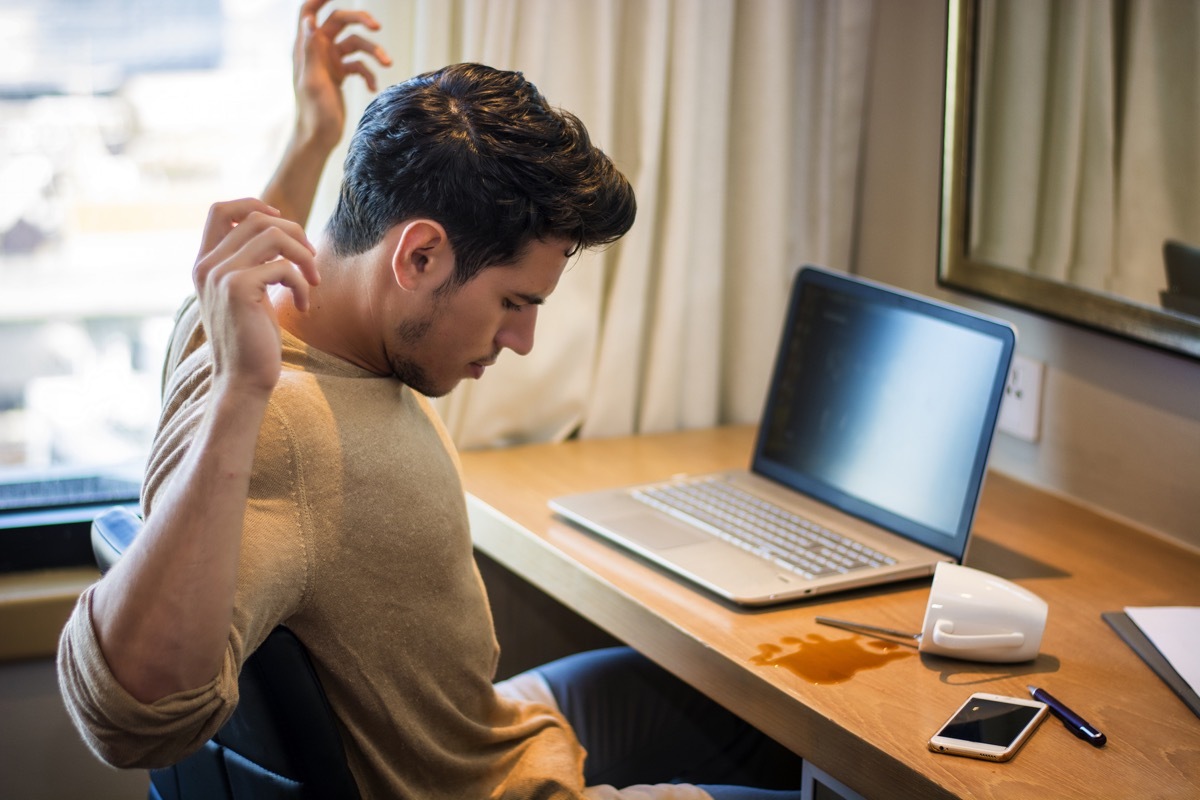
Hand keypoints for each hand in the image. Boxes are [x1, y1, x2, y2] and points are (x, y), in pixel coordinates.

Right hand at [192, 199, 318, 395]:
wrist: (243, 380)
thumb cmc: (253, 339)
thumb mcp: (249, 294)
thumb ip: (252, 263)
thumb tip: (281, 230)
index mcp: (206, 263)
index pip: (220, 210)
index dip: (254, 205)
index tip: (283, 225)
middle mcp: (207, 265)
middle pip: (256, 218)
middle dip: (295, 233)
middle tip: (311, 261)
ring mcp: (220, 275)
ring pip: (273, 235)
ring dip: (304, 255)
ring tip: (313, 280)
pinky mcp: (238, 288)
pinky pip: (284, 267)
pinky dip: (303, 284)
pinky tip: (302, 306)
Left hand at [292, 0, 392, 151]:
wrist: (318, 138)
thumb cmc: (313, 113)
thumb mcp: (313, 80)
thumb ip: (311, 50)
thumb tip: (310, 20)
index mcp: (306, 48)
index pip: (309, 11)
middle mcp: (318, 51)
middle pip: (339, 22)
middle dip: (359, 21)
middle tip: (377, 26)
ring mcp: (330, 62)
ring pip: (356, 44)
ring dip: (373, 51)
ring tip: (387, 63)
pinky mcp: (340, 75)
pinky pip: (360, 65)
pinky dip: (369, 74)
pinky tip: (373, 88)